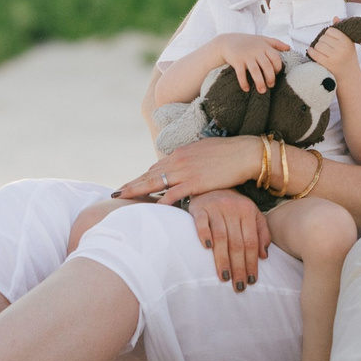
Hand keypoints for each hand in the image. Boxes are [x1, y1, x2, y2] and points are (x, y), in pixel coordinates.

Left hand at [112, 134, 270, 204]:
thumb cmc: (228, 154)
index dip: (141, 178)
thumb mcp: (203, 152)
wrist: (245, 153)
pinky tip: (151, 208)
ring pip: (154, 182)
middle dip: (131, 184)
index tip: (129, 185)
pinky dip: (161, 201)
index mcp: (180, 153)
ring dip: (136, 191)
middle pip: (149, 174)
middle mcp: (178, 160)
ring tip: (122, 198)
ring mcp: (185, 171)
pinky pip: (174, 193)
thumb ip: (190, 160)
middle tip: (115, 193)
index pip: (155, 167)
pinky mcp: (195, 182)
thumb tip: (184, 168)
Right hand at [185, 189, 270, 288]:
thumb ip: (261, 232)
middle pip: (237, 243)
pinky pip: (201, 223)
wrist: (212, 184)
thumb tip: (264, 256)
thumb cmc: (234, 205)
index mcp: (247, 211)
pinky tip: (206, 249)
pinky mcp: (199, 207)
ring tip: (225, 277)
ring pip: (221, 237)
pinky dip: (204, 235)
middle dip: (239, 267)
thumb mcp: (252, 214)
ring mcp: (215, 207)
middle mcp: (232, 209)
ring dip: (222, 259)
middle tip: (239, 286)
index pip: (251, 242)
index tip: (251, 280)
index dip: (252, 262)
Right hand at [215, 33, 288, 92]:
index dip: (278, 67)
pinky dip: (244, 82)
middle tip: (271, 85)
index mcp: (264, 46)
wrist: (227, 41)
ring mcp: (246, 55)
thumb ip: (276, 43)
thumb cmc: (248, 42)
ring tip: (262, 91)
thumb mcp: (262, 39)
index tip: (276, 74)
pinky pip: (241, 73)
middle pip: (267, 66)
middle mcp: (256, 50)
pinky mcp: (236, 61)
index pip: (275, 58)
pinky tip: (246, 89)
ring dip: (259, 82)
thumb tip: (289, 48)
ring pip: (255, 71)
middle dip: (270, 77)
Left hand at [307, 26, 360, 83]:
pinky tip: (312, 52)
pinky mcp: (328, 64)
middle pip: (323, 38)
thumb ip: (341, 31)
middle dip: (322, 42)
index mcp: (347, 40)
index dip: (328, 35)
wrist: (350, 76)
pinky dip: (311, 52)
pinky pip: (315, 54)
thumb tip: (335, 17)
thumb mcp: (348, 43)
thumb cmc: (347, 57)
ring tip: (322, 52)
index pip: (330, 30)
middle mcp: (342, 48)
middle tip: (326, 48)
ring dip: (317, 48)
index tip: (330, 41)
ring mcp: (335, 56)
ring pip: (318, 45)